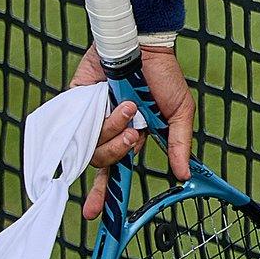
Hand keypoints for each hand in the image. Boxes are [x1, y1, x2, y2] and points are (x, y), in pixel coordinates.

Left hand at [71, 42, 194, 218]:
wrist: (142, 44)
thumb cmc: (163, 76)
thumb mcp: (179, 112)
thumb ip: (179, 144)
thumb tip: (183, 175)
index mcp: (131, 137)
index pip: (114, 171)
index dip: (103, 194)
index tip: (94, 214)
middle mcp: (107, 131)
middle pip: (101, 161)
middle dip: (115, 152)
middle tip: (131, 137)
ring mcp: (90, 119)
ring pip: (90, 144)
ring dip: (112, 127)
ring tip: (128, 105)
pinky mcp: (75, 104)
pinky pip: (76, 125)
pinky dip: (95, 118)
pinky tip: (109, 100)